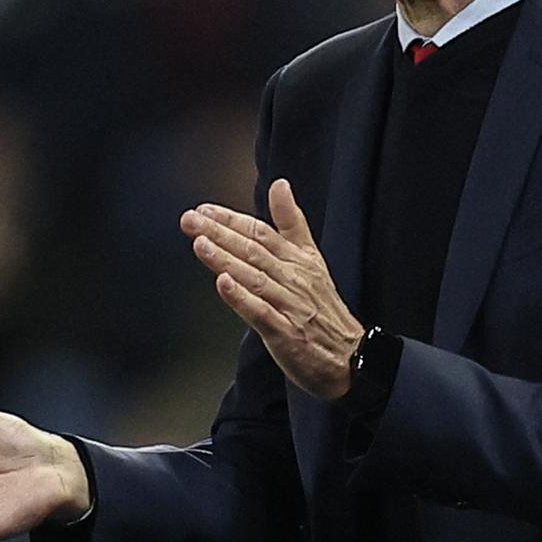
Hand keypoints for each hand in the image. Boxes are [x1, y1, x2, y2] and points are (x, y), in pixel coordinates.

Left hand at [182, 177, 363, 401]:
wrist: (350, 356)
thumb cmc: (323, 308)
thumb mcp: (311, 258)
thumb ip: (292, 222)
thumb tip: (280, 184)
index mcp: (298, 260)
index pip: (262, 233)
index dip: (232, 220)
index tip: (204, 209)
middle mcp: (293, 278)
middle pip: (253, 251)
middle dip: (219, 234)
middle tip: (191, 220)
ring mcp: (289, 306)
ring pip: (254, 278)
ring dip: (226, 260)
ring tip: (200, 244)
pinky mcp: (286, 333)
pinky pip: (261, 312)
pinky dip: (242, 299)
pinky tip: (223, 285)